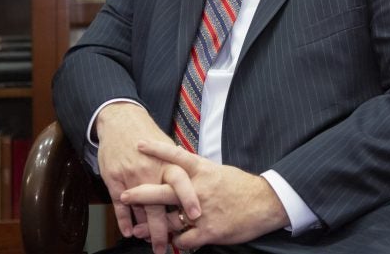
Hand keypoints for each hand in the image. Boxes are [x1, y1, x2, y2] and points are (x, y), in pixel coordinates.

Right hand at [95, 103, 198, 253]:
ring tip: (153, 244)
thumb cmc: (147, 134)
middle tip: (167, 246)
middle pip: (157, 202)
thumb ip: (180, 164)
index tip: (196, 215)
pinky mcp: (114, 179)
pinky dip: (123, 219)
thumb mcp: (167, 144)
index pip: (180, 181)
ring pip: (139, 208)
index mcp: (166, 160)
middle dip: (162, 227)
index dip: (188, 198)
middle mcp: (149, 170)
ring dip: (145, 228)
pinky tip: (128, 232)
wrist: (120, 121)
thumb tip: (197, 178)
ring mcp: (130, 176)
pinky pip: (118, 204)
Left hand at [120, 140, 289, 249]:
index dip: (157, 150)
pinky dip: (177, 243)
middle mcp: (199, 189)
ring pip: (170, 221)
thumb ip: (198, 170)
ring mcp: (203, 211)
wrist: (265, 203)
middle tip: (123, 195)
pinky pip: (185, 240)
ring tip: (138, 230)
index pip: (176, 157)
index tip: (139, 145)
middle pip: (164, 190)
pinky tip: (173, 244)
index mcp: (203, 170)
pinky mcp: (209, 231)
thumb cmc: (241, 186)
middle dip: (141, 194)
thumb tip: (180, 162)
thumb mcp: (218, 171)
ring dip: (152, 227)